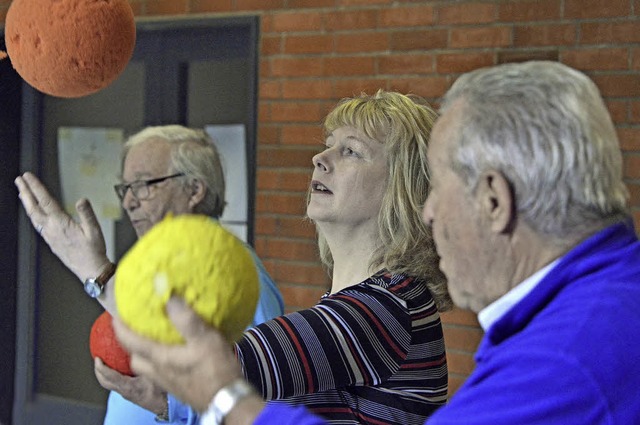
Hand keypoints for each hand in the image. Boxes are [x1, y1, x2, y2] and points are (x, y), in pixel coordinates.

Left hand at [14, 172, 110, 280]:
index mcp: (61, 223)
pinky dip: (33, 214)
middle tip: (18, 180)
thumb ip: (87, 214)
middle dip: (25, 192)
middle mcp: (51, 229)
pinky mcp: (51, 242)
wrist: (90, 270)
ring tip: (22, 193)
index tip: (28, 176)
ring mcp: (49, 236)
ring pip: (33, 216)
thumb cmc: (94, 251)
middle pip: (34, 208)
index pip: (45, 201)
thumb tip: (81, 199)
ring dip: (27, 203)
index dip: (36, 187)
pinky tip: (34, 212)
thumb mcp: (95, 230)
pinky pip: (37, 225)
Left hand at [94, 358, 166, 414]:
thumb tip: (139, 350)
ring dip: (103, 374)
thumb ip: (146, 363)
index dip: (101, 368)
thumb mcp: (154, 374)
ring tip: (103, 363)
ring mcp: (124, 392)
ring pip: (108, 384)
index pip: (110, 377)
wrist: (160, 405)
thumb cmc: (158, 392)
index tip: (97, 358)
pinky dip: (111, 375)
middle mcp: (123, 390)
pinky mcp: (127, 392)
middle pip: (104, 382)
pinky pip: (115, 383)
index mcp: (128, 386)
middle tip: (97, 359)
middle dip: (98, 371)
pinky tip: (118, 368)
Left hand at [113, 297, 243, 412]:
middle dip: (131, 342)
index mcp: (160, 358)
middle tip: (135, 327)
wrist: (227, 401)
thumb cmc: (216, 371)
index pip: (129, 341)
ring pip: (147, 366)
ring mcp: (168, 381)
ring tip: (154, 338)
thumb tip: (169, 298)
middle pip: (134, 357)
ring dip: (145, 352)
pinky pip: (161, 371)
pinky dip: (160, 360)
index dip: (120, 325)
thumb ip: (186, 319)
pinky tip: (176, 352)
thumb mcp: (205, 339)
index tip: (117, 312)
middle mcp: (159, 371)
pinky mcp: (179, 387)